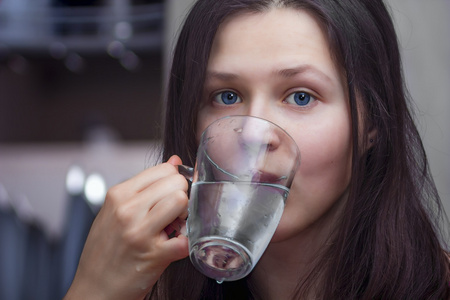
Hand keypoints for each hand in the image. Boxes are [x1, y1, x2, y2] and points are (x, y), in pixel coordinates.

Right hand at [64, 155, 188, 299]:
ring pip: (182, 201)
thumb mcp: (116, 210)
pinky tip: (173, 246)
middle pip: (176, 183)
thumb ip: (145, 186)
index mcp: (119, 195)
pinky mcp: (153, 256)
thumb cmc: (105, 250)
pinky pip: (185, 238)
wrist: (94, 290)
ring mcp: (140, 233)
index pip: (163, 169)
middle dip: (182, 196)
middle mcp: (128, 210)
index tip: (171, 194)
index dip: (174, 181)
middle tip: (173, 213)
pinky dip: (185, 242)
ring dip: (184, 216)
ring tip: (173, 228)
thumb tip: (173, 161)